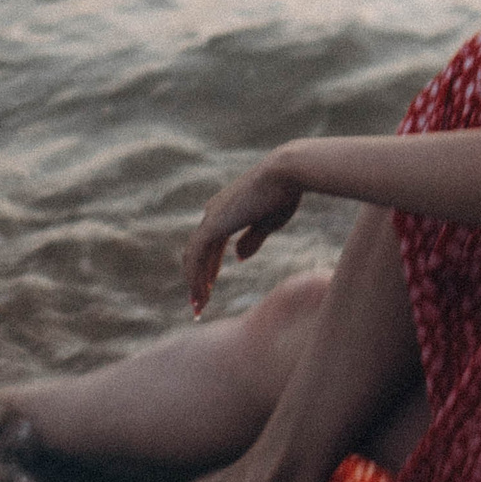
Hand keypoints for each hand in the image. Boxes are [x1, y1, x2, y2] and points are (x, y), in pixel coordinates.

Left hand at [184, 155, 303, 314]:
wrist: (286, 173)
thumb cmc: (284, 194)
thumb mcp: (268, 223)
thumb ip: (251, 239)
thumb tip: (238, 257)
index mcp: (225, 211)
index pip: (209, 246)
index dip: (208, 268)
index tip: (209, 289)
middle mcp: (213, 213)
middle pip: (197, 252)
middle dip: (198, 279)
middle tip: (199, 304)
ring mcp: (211, 218)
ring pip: (194, 257)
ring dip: (195, 283)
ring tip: (198, 308)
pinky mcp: (214, 224)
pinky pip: (197, 257)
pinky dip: (197, 277)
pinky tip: (201, 294)